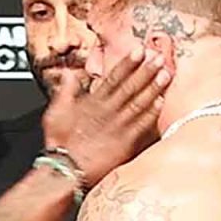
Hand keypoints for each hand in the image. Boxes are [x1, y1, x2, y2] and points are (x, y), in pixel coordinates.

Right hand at [41, 47, 170, 186]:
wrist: (65, 170)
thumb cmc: (60, 144)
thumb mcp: (55, 113)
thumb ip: (65, 91)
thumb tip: (69, 74)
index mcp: (93, 102)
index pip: (113, 77)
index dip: (128, 63)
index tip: (139, 50)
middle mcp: (108, 111)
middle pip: (130, 86)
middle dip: (145, 70)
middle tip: (159, 57)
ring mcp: (118, 126)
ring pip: (139, 102)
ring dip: (153, 88)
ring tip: (165, 74)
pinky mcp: (126, 142)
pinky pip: (142, 125)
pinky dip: (152, 113)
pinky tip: (162, 103)